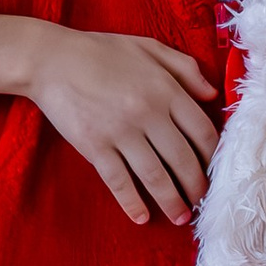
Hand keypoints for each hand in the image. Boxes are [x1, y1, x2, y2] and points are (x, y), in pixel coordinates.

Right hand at [0, 11, 218, 224]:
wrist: (51, 59)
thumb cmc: (102, 52)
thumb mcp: (149, 48)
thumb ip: (185, 68)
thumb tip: (212, 95)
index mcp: (167, 89)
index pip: (203, 132)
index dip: (214, 157)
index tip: (214, 171)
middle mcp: (149, 113)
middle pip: (184, 160)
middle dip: (196, 187)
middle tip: (201, 202)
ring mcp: (121, 132)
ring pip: (156, 176)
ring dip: (171, 202)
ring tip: (180, 217)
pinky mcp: (95, 146)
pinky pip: (119, 181)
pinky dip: (132, 203)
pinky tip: (141, 217)